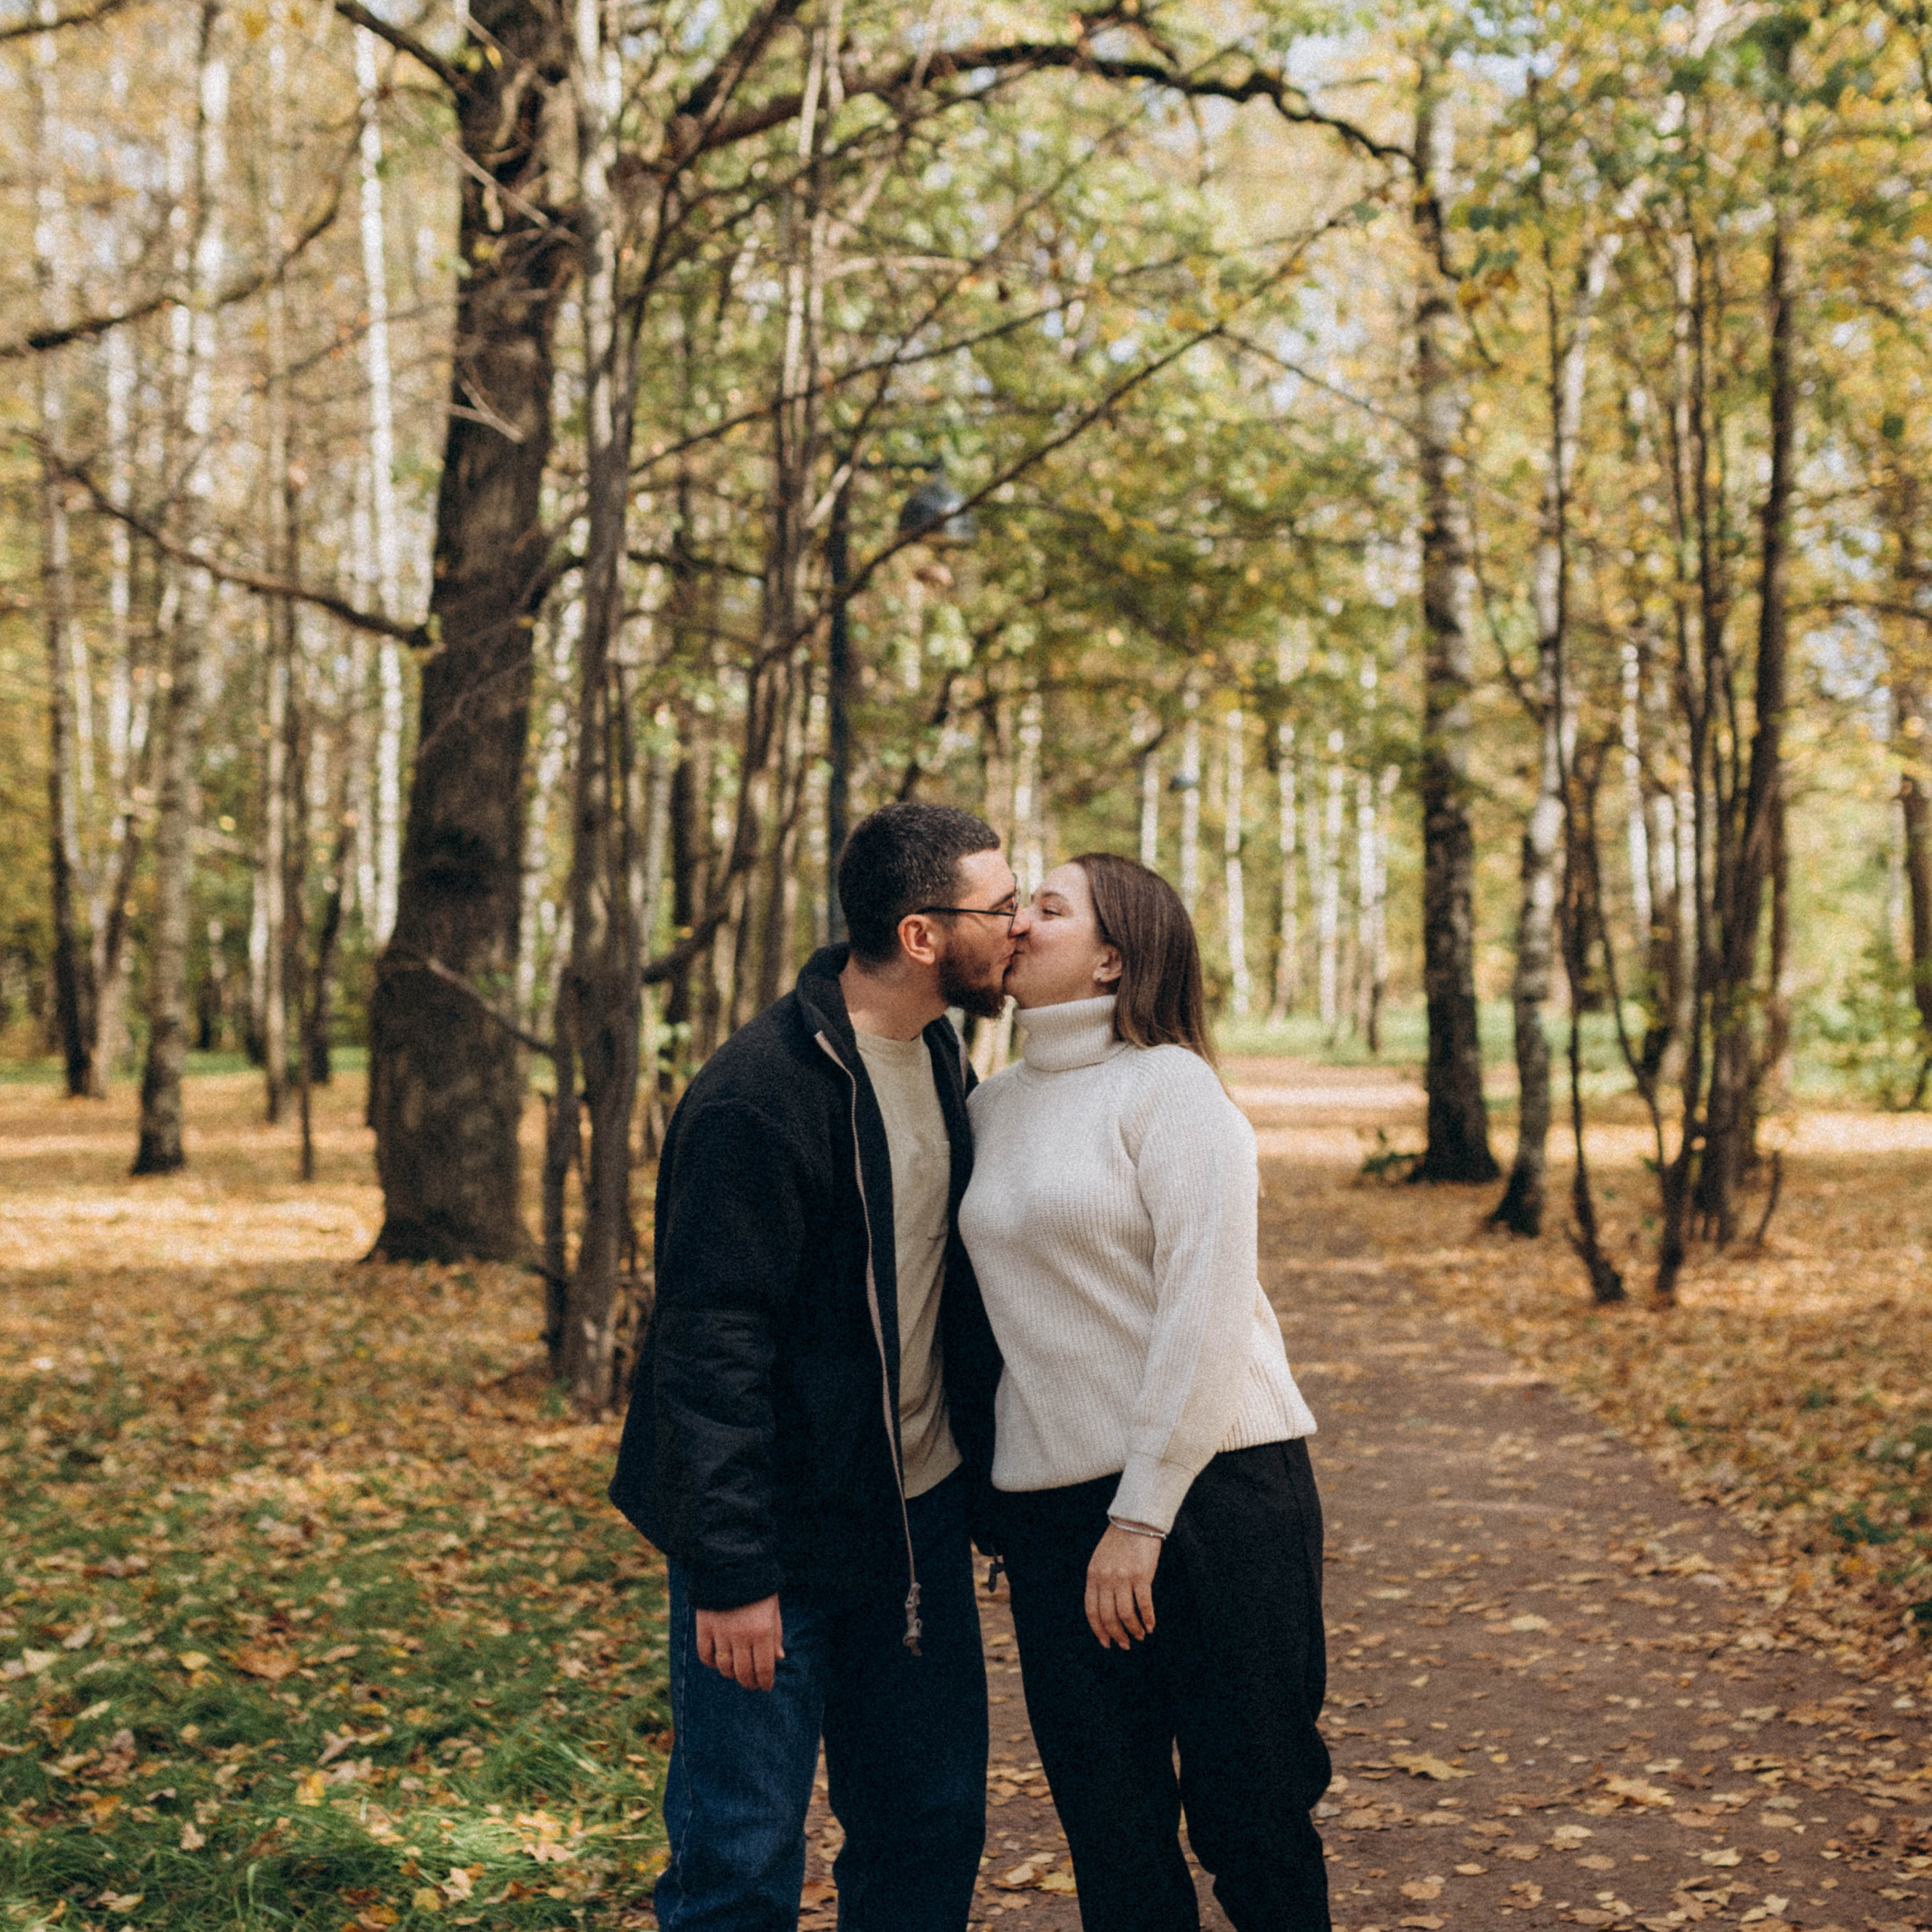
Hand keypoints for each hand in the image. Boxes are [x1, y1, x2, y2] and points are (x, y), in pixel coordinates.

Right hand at [695, 1595, 783, 1689]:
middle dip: (749, 1683)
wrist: (732, 1564)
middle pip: (743, 1673)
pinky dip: (712, 1663)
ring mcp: (721, 1632)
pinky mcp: (704, 1627)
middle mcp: (741, 1636)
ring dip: (731, 1675)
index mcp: (763, 1631)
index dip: (765, 1682)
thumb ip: (776, 1635)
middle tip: (752, 1684)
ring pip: (724, 1667)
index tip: (766, 1686)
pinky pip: (705, 1655)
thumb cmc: (758, 1587)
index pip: (763, 1669)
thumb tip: (778, 1659)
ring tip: (736, 1674)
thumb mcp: (773, 1609)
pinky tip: (718, 1661)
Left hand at [1085, 1526, 1160, 1648]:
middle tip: (1125, 1644)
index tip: (1107, 1643)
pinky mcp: (1142, 1575)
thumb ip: (1099, 1583)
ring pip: (1126, 1615)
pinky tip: (1151, 1626)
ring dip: (1134, 1630)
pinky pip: (1144, 1605)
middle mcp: (1106, 1578)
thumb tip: (1105, 1611)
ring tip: (1140, 1635)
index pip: (1092, 1611)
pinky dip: (1148, 1619)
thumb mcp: (1100, 1561)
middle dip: (1117, 1635)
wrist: (1135, 1520)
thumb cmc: (1118, 1542)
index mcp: (1093, 1576)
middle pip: (1109, 1617)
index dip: (1099, 1631)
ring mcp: (1123, 1577)